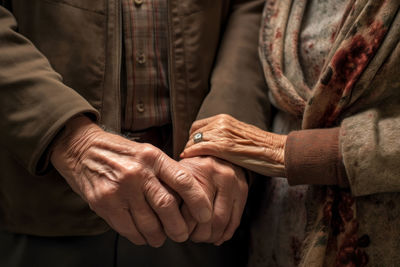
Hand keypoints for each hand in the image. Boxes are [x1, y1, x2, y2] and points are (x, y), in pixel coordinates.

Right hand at [50, 116, 211, 246]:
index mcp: (153, 157)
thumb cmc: (119, 153)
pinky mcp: (104, 203)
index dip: (199, 201)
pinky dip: (139, 238)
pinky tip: (142, 236)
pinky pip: (128, 230)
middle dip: (179, 228)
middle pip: (167, 207)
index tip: (206, 216)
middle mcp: (138, 172)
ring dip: (159, 236)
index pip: (184, 180)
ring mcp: (120, 188)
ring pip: (149, 224)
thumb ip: (165, 172)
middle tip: (182, 235)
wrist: (81, 150)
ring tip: (160, 237)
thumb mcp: (146, 152)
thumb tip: (188, 198)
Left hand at [179, 156, 247, 244]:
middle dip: (199, 234)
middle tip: (190, 237)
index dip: (183, 226)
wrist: (216, 151)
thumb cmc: (193, 167)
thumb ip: (173, 194)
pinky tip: (215, 236)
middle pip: (209, 218)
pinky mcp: (243, 190)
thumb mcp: (179, 175)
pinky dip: (224, 233)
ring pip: (223, 222)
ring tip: (202, 236)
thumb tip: (166, 222)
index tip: (177, 231)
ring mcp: (234, 184)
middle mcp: (220, 176)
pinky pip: (235, 220)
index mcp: (200, 172)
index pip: (191, 210)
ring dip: (211, 236)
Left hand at [181, 114, 286, 176]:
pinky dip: (190, 152)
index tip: (192, 149)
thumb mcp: (240, 136)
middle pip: (194, 133)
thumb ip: (226, 136)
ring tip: (187, 162)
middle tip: (188, 157)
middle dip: (189, 145)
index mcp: (225, 118)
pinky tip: (186, 158)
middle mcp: (222, 122)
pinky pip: (200, 147)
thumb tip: (214, 146)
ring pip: (194, 140)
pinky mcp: (224, 146)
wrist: (279, 152)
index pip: (198, 126)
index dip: (192, 138)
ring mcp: (222, 133)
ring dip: (188, 151)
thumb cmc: (263, 148)